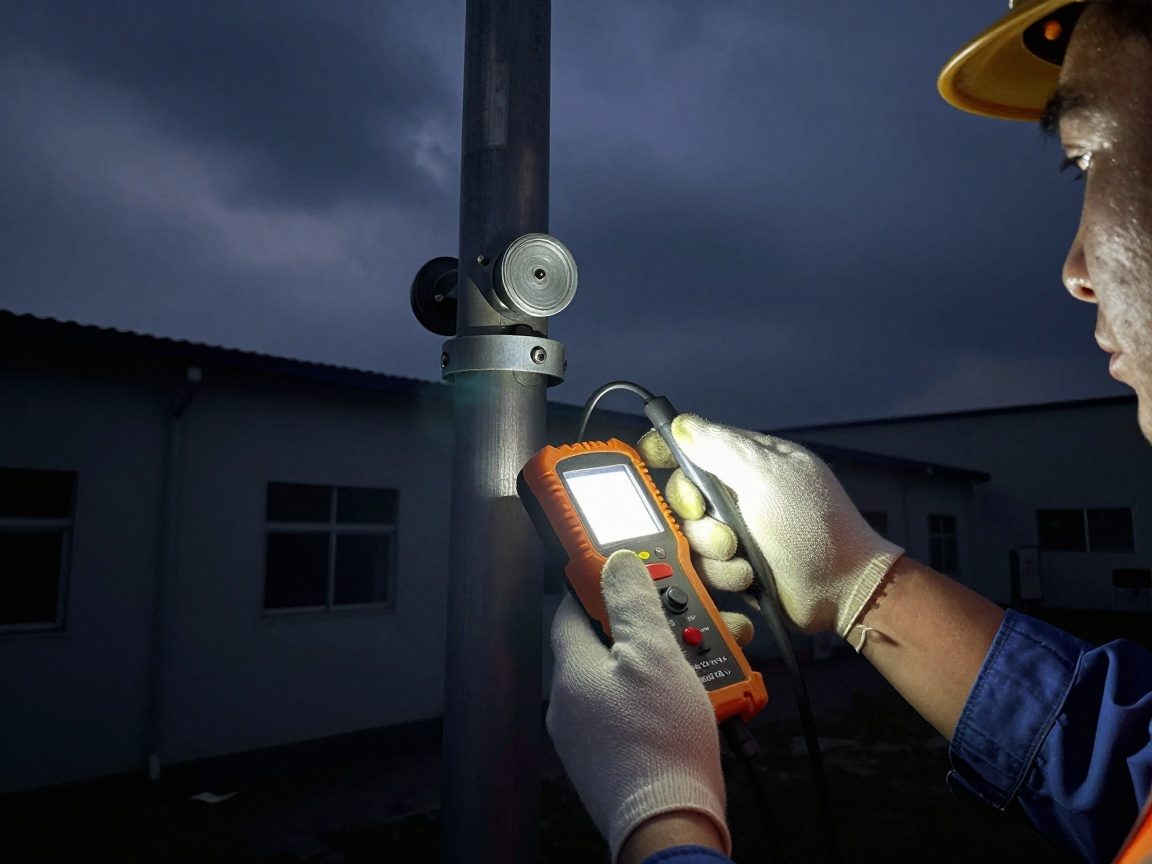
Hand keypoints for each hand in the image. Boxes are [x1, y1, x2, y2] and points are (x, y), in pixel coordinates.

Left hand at [546, 550, 729, 861]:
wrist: (670, 823)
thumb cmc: (659, 743)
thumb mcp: (653, 654)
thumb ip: (632, 603)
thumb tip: (616, 564)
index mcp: (572, 669)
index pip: (573, 608)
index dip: (601, 583)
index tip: (627, 570)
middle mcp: (571, 702)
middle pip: (609, 644)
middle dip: (651, 628)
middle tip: (686, 626)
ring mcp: (591, 734)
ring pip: (628, 679)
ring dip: (666, 663)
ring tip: (706, 665)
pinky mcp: (614, 758)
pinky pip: (636, 713)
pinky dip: (663, 700)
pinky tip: (697, 701)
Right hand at [638, 414, 902, 636]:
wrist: (841, 590)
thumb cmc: (812, 527)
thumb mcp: (768, 477)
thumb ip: (721, 448)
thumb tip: (680, 424)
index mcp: (749, 459)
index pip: (693, 444)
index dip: (668, 452)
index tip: (655, 466)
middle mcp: (738, 491)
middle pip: (683, 496)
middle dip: (698, 519)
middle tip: (725, 534)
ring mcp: (736, 529)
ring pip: (691, 536)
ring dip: (714, 553)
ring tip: (745, 562)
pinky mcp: (734, 563)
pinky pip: (704, 565)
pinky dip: (724, 575)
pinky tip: (749, 578)